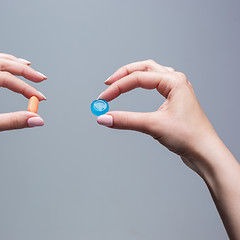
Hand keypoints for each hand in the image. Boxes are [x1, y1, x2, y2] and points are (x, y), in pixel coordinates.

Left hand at [0, 53, 46, 155]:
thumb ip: (14, 121)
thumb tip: (37, 119)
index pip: (4, 78)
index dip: (25, 88)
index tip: (40, 98)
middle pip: (0, 63)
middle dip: (22, 71)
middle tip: (41, 79)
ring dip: (11, 63)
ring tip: (28, 68)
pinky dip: (0, 67)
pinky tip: (8, 69)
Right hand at [97, 60, 218, 175]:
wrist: (205, 152)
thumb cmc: (189, 136)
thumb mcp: (153, 126)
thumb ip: (126, 120)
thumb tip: (104, 118)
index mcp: (173, 81)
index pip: (137, 78)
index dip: (117, 88)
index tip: (103, 99)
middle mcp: (176, 81)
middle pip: (144, 68)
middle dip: (124, 75)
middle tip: (108, 83)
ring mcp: (177, 90)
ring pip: (151, 73)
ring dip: (134, 75)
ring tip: (120, 81)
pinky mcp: (175, 100)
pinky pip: (156, 84)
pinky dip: (143, 83)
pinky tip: (140, 86)